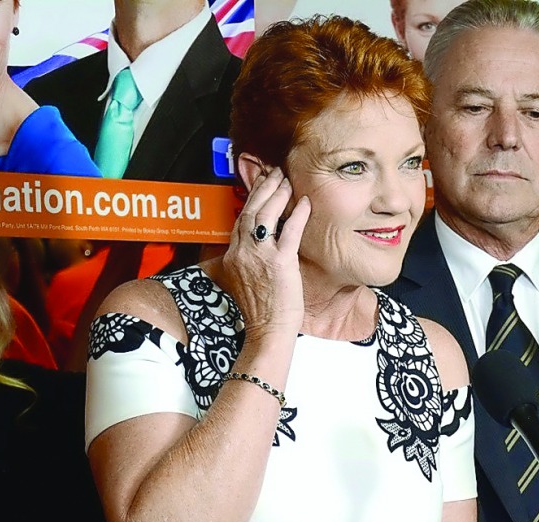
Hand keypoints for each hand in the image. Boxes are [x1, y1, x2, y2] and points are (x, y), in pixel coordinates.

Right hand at [219, 164, 310, 339]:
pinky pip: (289, 231)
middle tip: (276, 174)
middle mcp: (243, 253)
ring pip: (265, 215)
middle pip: (250, 211)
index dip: (252, 199)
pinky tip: (304, 203)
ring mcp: (260, 257)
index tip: (261, 184)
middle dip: (263, 188)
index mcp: (233, 256)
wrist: (266, 331)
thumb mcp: (245, 281)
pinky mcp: (280, 263)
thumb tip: (260, 247)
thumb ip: (248, 261)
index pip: (241, 219)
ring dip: (278, 195)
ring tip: (288, 182)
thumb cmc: (262, 312)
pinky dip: (297, 214)